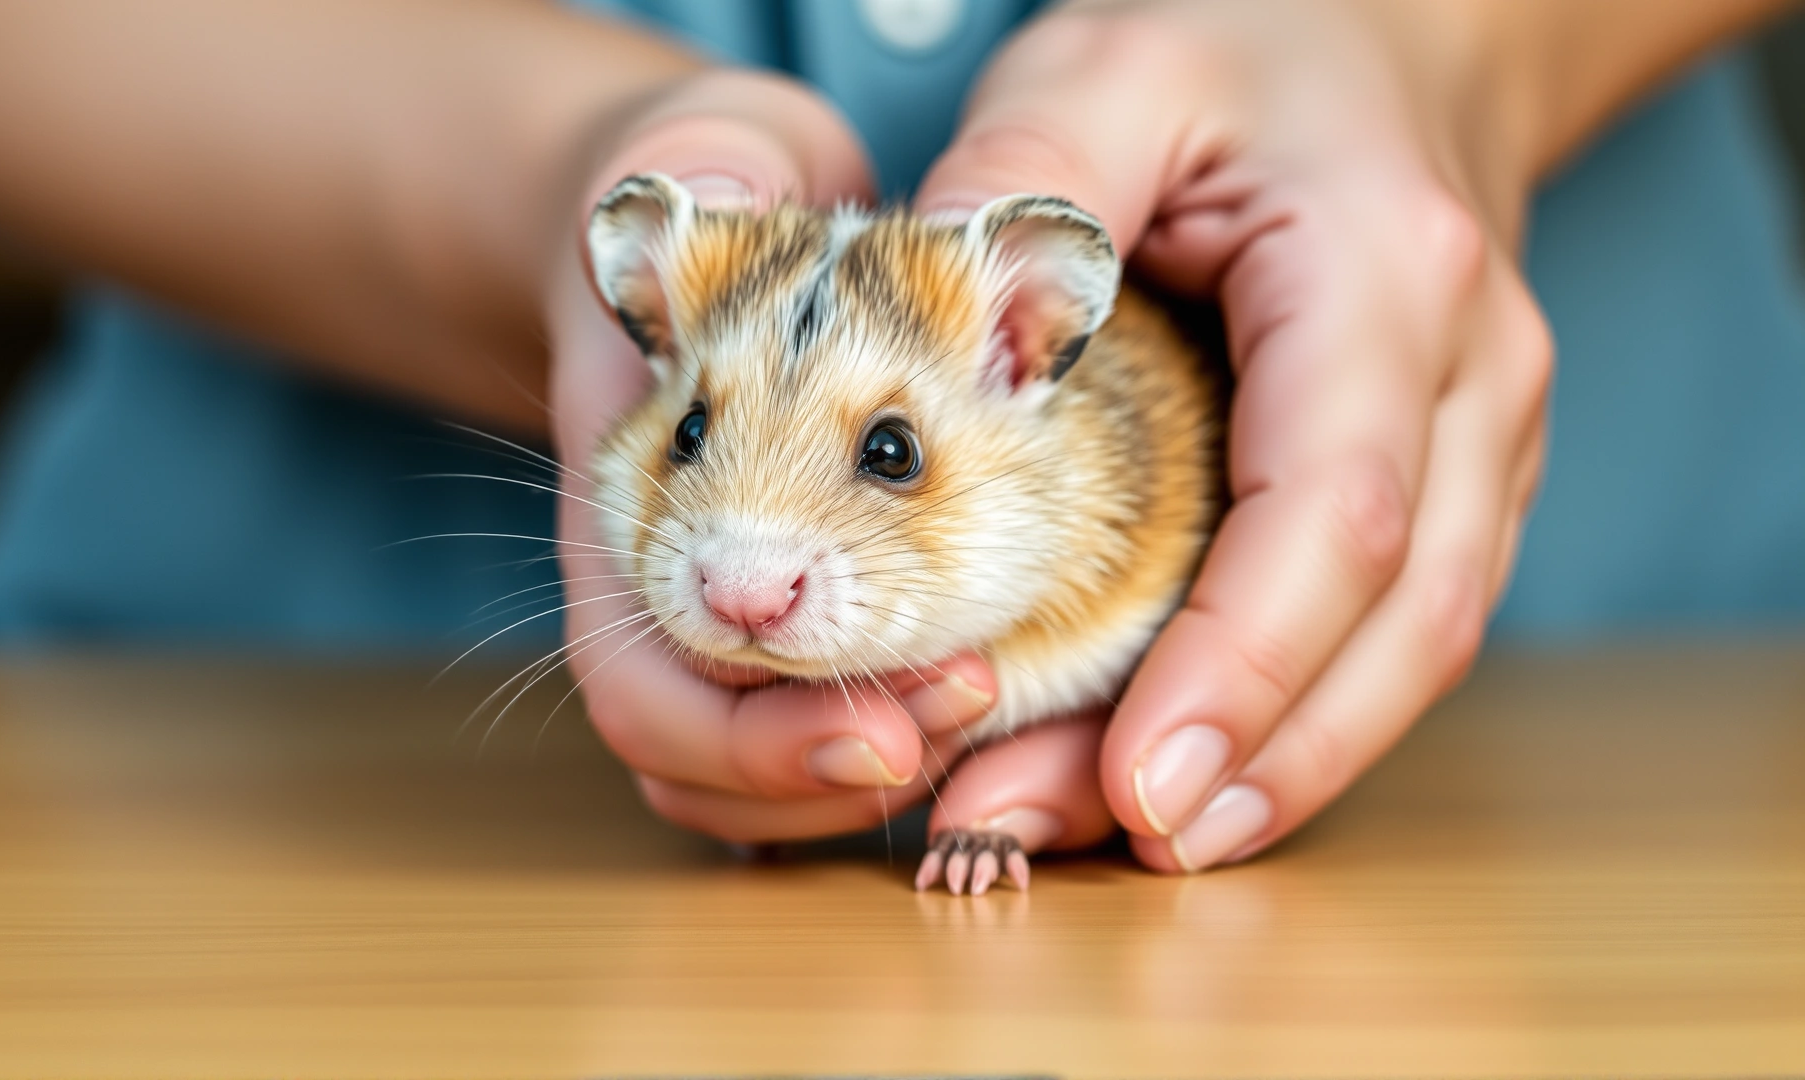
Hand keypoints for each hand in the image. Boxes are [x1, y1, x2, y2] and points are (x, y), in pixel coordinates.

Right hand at [544, 70, 1002, 841]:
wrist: (714, 214)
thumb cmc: (716, 180)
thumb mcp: (709, 155)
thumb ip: (695, 183)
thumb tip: (673, 225)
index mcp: (641, 495)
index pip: (649, 686)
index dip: (755, 736)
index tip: (889, 728)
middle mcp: (670, 574)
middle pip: (694, 764)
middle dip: (823, 769)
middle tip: (968, 699)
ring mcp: (729, 603)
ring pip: (739, 783)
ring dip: (860, 775)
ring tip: (979, 693)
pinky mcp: (811, 609)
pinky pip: (817, 740)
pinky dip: (888, 750)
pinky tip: (963, 701)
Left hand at [908, 0, 1552, 870]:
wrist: (1392, 35)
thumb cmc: (1244, 46)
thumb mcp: (1112, 65)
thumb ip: (1026, 177)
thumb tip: (931, 323)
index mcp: (1384, 276)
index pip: (1331, 509)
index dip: (1242, 663)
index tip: (1141, 783)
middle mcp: (1469, 374)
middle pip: (1398, 619)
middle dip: (1262, 756)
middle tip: (1112, 844)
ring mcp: (1484, 435)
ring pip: (1419, 646)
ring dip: (1287, 762)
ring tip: (1133, 840)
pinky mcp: (1460, 475)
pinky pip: (1406, 624)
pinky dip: (1310, 713)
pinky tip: (1204, 768)